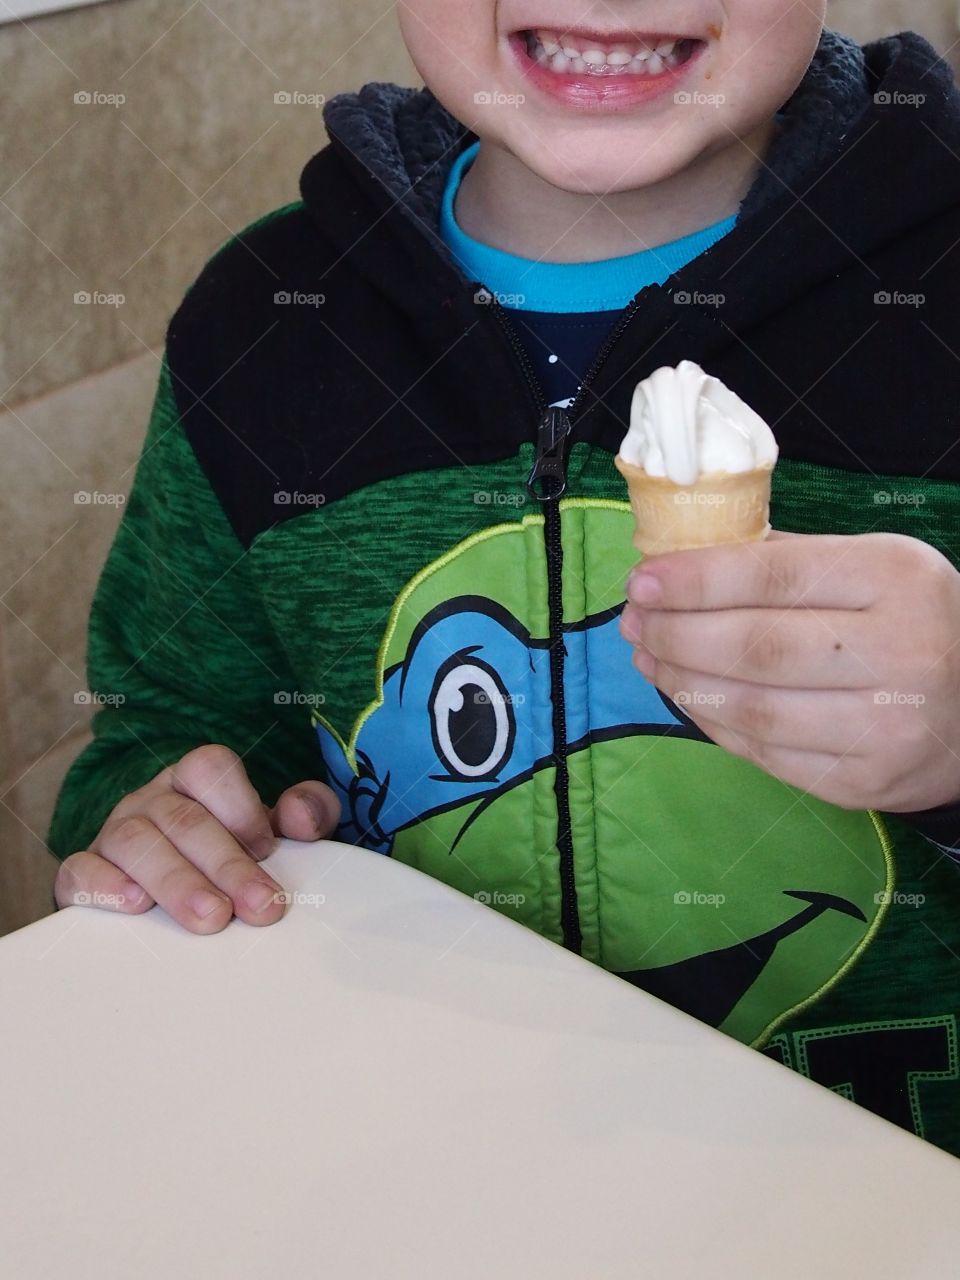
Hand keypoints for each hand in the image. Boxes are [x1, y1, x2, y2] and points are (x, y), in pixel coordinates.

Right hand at [54, 745, 340, 933]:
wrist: (175, 893)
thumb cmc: (233, 854)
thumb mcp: (277, 830)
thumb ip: (307, 813)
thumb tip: (302, 816)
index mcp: (196, 781)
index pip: (210, 768)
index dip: (241, 806)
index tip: (268, 849)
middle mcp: (152, 800)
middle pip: (183, 818)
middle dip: (227, 865)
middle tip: (259, 907)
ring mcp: (114, 834)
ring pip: (135, 842)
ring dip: (176, 882)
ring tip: (210, 917)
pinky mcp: (82, 873)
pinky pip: (80, 869)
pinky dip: (103, 886)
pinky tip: (134, 905)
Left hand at [620, 532, 959, 812]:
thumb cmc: (915, 621)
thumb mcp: (875, 567)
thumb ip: (788, 562)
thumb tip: (682, 564)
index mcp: (896, 580)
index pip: (775, 578)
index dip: (696, 580)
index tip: (642, 580)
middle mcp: (899, 653)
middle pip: (755, 648)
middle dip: (676, 634)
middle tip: (634, 623)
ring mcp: (884, 728)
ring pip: (753, 709)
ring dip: (683, 683)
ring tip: (649, 658)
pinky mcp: (865, 784)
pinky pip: (765, 755)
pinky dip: (714, 724)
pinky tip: (689, 696)